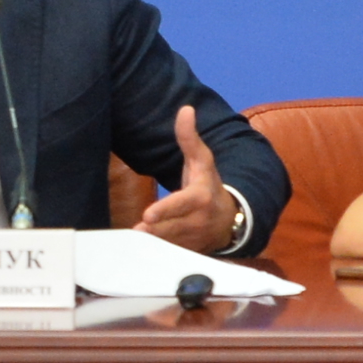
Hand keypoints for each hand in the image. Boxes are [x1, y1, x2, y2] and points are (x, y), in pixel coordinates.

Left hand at [136, 105, 236, 248]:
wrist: (230, 219)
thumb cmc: (209, 184)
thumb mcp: (202, 161)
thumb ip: (190, 138)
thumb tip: (185, 109)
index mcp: (200, 197)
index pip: (182, 204)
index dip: (166, 210)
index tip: (148, 214)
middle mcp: (197, 221)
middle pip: (171, 227)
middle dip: (155, 230)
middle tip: (137, 230)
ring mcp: (191, 238)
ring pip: (168, 242)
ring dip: (152, 243)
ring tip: (133, 241)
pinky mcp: (185, 250)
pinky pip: (167, 253)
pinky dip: (154, 253)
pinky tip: (138, 252)